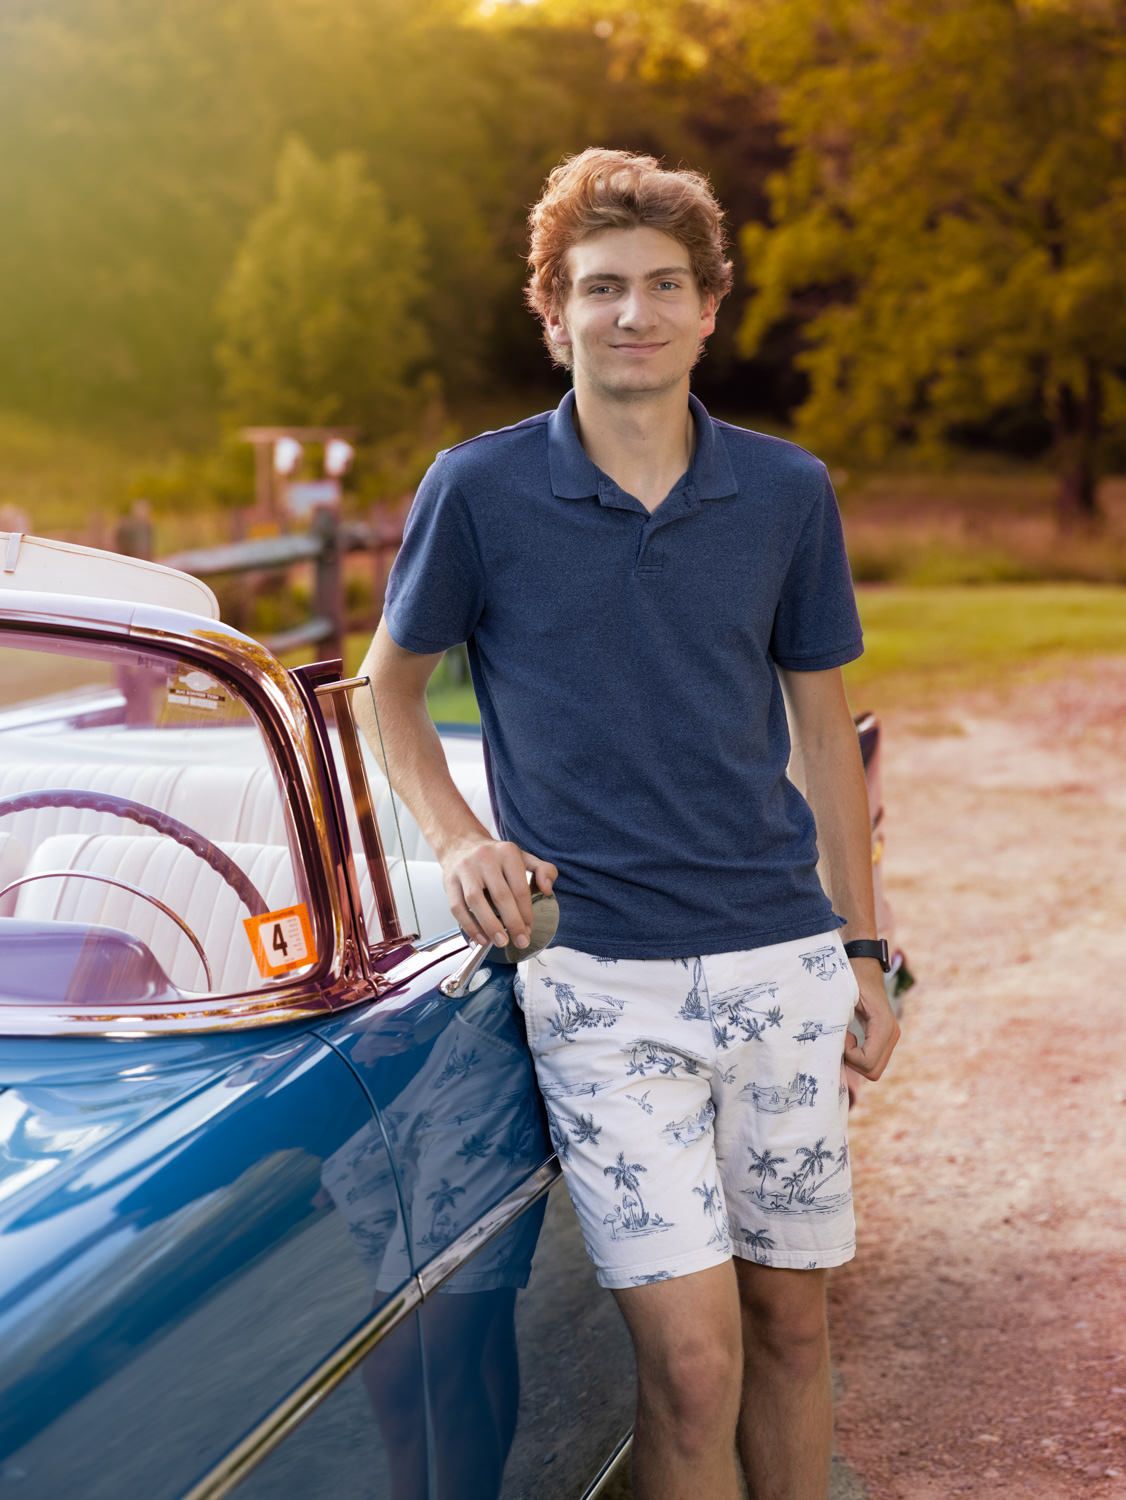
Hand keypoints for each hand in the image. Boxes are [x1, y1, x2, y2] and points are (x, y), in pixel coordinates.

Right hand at [440, 835, 557, 949]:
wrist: (461, 844)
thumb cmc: (495, 857)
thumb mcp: (523, 857)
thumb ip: (543, 870)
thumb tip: (547, 889)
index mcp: (507, 853)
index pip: (520, 887)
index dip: (526, 912)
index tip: (529, 929)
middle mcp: (485, 859)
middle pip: (500, 895)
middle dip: (512, 923)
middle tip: (520, 941)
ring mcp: (465, 870)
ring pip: (476, 901)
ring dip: (489, 926)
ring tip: (500, 942)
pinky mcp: (449, 881)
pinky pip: (457, 907)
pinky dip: (469, 925)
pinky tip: (480, 937)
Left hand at [842, 958, 900, 1081]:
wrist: (863, 962)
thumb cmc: (850, 974)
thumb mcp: (841, 994)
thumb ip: (837, 1017)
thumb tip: (829, 1041)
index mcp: (884, 1025)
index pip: (868, 1063)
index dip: (849, 1056)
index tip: (840, 1035)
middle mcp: (892, 1033)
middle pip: (873, 1071)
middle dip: (852, 1061)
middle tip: (840, 1039)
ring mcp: (891, 1036)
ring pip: (874, 1068)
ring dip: (855, 1059)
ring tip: (843, 1037)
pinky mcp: (884, 1036)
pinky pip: (873, 1059)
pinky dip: (858, 1056)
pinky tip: (848, 1038)